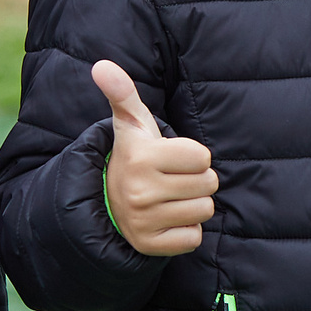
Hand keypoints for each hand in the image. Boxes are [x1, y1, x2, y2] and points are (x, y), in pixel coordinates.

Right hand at [93, 60, 218, 256]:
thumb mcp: (130, 123)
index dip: (194, 156)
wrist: (108, 200)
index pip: (203, 157)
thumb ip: (122, 92)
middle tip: (173, 179)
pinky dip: (187, 229)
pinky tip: (168, 218)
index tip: (173, 158)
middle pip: (208, 184)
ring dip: (194, 204)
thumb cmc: (134, 156)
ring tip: (170, 197)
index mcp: (141, 158)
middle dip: (197, 180)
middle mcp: (139, 191)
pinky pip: (194, 237)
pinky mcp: (149, 245)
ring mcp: (143, 221)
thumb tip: (102, 66)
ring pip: (204, 210)